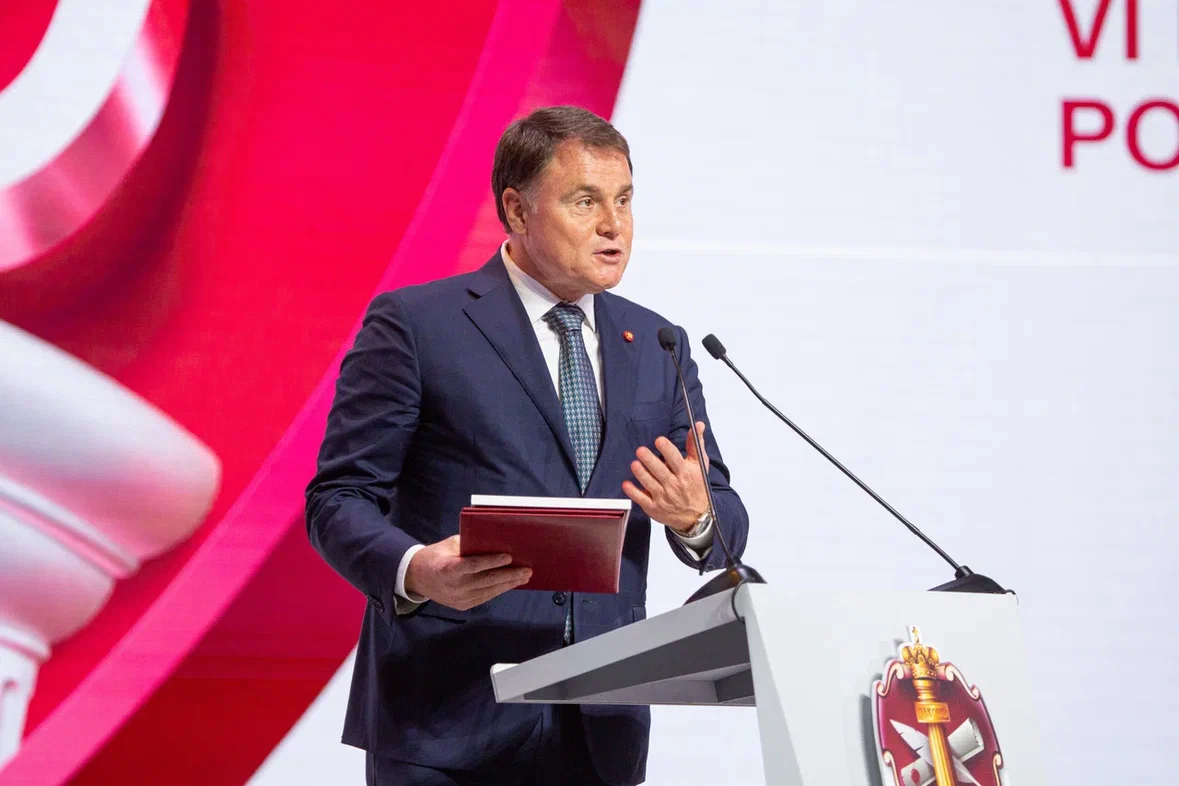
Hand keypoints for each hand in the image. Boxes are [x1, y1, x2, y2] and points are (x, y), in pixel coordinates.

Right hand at [404, 535, 531, 610]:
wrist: (418, 578)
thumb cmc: (436, 556)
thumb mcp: (449, 545)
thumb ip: (469, 544)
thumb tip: (494, 541)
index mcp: (447, 568)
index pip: (473, 565)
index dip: (491, 561)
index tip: (508, 557)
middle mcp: (454, 586)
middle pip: (486, 581)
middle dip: (509, 575)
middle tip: (527, 570)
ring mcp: (458, 599)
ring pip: (489, 591)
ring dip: (509, 584)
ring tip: (524, 577)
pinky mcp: (463, 605)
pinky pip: (485, 597)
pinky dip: (499, 590)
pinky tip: (510, 584)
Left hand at [622, 421, 709, 533]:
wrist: (697, 516)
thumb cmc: (698, 487)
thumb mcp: (700, 464)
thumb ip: (695, 444)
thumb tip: (697, 424)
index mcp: (685, 473)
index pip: (675, 459)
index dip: (667, 449)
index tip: (659, 441)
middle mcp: (674, 485)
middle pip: (660, 471)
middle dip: (649, 460)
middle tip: (640, 450)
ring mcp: (663, 497)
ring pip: (649, 483)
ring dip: (641, 473)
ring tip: (634, 464)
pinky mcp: (654, 507)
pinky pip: (642, 499)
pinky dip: (633, 492)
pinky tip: (626, 484)